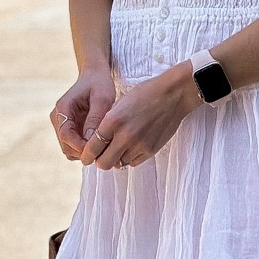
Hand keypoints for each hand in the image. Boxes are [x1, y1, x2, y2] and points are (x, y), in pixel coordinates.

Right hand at [51, 66, 115, 159]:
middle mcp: (58, 117)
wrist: (94, 76)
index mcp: (63, 108)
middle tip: (103, 151)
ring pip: (69, 149)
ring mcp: (62, 124)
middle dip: (83, 151)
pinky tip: (99, 142)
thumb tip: (89, 142)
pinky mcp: (68, 128)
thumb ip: (95, 119)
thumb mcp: (102, 98)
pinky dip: (85, 148)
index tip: (96, 150)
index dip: (80, 146)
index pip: (66, 135)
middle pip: (66, 145)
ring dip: (84, 151)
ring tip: (103, 145)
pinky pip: (74, 145)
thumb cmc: (99, 84)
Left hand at [83, 64, 198, 169]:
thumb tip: (97, 142)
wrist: (173, 95)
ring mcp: (139, 145)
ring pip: (119, 164)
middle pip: (104, 164)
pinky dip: (129, 157)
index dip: (86, 155)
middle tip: (101, 155)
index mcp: (113, 121)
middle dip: (100, 161)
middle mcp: (125, 136)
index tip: (86, 156)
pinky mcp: (151, 150)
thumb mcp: (119, 104)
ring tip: (120, 146)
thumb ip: (107, 123)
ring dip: (116, 158)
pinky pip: (133, 162)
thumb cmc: (145, 95)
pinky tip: (132, 146)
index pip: (92, 148)